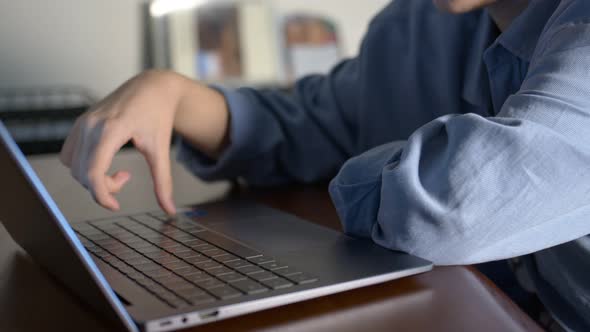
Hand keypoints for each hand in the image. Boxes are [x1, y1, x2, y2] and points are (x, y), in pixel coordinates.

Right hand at [60, 70, 228, 213]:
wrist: (152, 88)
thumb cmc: (158, 115)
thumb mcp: (161, 150)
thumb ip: (163, 182)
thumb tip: (170, 210)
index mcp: (111, 130)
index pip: (92, 172)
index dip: (101, 195)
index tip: (116, 206)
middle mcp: (91, 125)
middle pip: (82, 173)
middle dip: (102, 187)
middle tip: (125, 179)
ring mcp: (82, 123)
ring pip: (72, 167)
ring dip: (92, 178)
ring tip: (118, 172)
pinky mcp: (79, 123)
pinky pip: (69, 155)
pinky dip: (83, 167)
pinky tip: (105, 162)